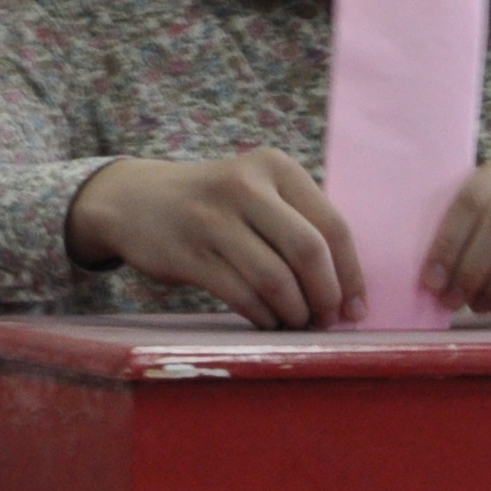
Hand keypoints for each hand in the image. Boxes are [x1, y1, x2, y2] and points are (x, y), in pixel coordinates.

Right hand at [67, 151, 354, 328]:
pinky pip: (241, 295)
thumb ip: (300, 223)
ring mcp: (213, 219)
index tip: (356, 308)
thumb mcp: (258, 190)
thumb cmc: (215, 204)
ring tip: (297, 323)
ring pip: (275, 278)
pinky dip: (263, 316)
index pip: (332, 225)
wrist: (134, 200)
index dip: (351, 273)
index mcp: (276, 167)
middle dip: (326, 295)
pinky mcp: (188, 253)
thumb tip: (347, 289)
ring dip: (294, 311)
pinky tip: (268, 322)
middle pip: (308, 251)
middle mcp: (246, 186)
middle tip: (326, 320)